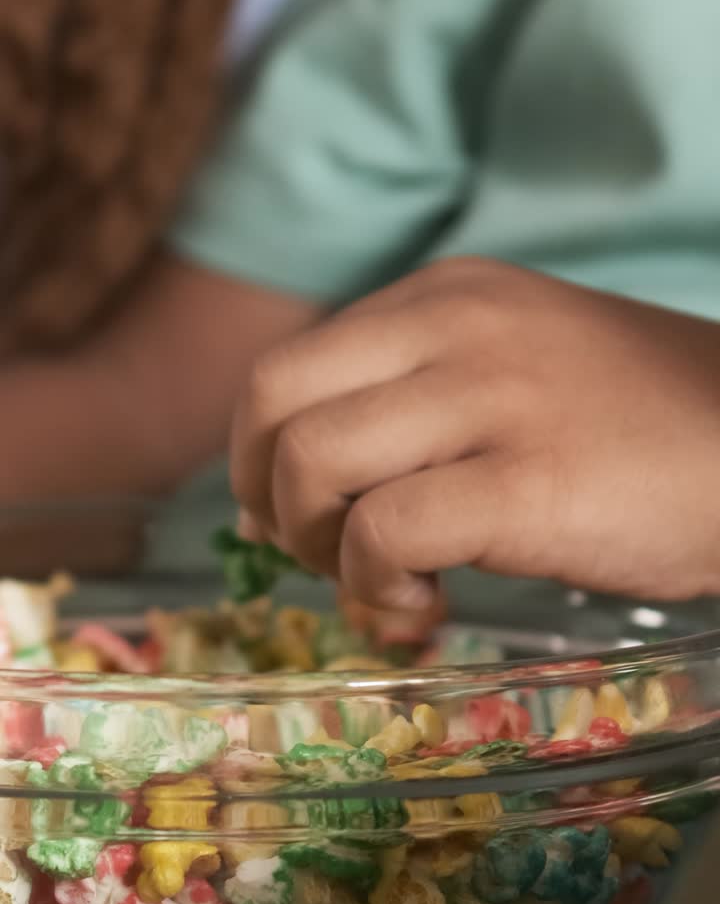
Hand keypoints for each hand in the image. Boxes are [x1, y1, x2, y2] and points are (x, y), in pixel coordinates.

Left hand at [231, 259, 719, 607]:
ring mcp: (491, 399)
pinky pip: (383, 534)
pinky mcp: (525, 482)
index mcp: (447, 297)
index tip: (296, 517)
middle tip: (322, 553)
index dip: (263, 457)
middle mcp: (456, 328)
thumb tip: (277, 498)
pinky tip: (425, 606)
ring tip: (386, 586)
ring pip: (313, 464)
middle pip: (273, 402)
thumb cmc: (640, 431)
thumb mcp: (513, 376)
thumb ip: (405, 413)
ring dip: (320, 549)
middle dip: (269, 496)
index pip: (289, 366)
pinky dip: (377, 587)